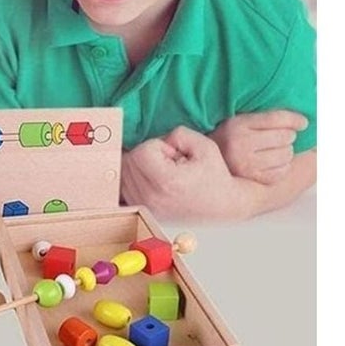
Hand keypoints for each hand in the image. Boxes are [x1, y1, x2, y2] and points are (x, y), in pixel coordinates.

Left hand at [122, 126, 249, 220]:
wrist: (221, 205)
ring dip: (139, 166)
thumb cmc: (214, 176)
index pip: (142, 151)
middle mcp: (152, 197)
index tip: (174, 154)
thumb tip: (157, 140)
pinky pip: (123, 187)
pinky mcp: (142, 212)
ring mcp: (145, 207)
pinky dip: (133, 179)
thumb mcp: (203, 146)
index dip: (157, 146)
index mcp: (167, 182)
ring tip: (162, 172)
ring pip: (123, 173)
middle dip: (147, 154)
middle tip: (169, 162)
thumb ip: (178, 134)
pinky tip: (151, 179)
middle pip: (129, 161)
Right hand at [209, 110, 307, 184]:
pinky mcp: (251, 178)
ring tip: (277, 149)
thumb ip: (264, 118)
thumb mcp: (240, 121)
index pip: (276, 118)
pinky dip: (284, 166)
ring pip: (286, 154)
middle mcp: (240, 143)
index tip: (303, 122)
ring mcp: (245, 163)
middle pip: (285, 136)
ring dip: (287, 151)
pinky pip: (281, 171)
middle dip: (289, 136)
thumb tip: (299, 120)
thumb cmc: (230, 138)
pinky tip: (275, 162)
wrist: (206, 163)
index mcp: (238, 124)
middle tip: (283, 137)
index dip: (295, 119)